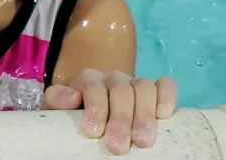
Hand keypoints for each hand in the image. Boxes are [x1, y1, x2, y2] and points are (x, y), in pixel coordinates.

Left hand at [43, 69, 177, 154]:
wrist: (91, 114)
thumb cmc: (75, 115)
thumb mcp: (58, 109)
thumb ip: (58, 100)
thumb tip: (72, 98)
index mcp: (89, 80)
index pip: (93, 86)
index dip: (95, 107)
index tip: (93, 131)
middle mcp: (113, 78)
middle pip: (121, 91)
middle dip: (120, 119)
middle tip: (118, 147)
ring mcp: (135, 83)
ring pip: (144, 88)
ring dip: (144, 114)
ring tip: (142, 141)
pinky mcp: (155, 91)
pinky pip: (165, 85)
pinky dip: (167, 97)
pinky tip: (164, 115)